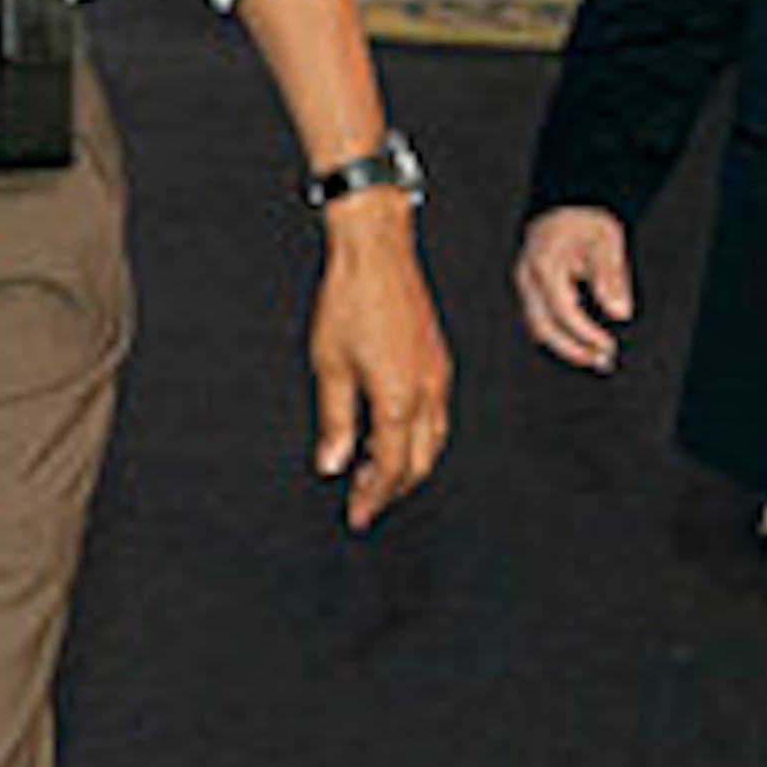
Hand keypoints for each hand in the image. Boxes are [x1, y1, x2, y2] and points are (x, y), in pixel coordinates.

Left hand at [309, 209, 450, 530]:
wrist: (376, 252)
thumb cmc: (351, 300)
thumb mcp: (329, 367)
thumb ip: (335, 421)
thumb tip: (333, 462)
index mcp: (400, 398)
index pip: (392, 468)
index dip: (374, 497)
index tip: (358, 515)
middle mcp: (428, 390)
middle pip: (420, 461)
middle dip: (394, 487)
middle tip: (366, 501)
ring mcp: (437, 373)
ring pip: (434, 438)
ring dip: (408, 463)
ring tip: (376, 472)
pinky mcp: (437, 359)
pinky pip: (435, 413)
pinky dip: (417, 435)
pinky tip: (393, 432)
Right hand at [512, 205, 634, 371]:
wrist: (565, 206)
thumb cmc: (586, 222)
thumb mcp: (607, 241)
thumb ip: (611, 277)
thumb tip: (620, 313)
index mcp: (545, 265)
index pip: (563, 312)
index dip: (586, 334)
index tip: (609, 346)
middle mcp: (527, 278)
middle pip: (543, 327)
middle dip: (572, 350)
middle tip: (601, 361)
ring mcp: (524, 284)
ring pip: (538, 326)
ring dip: (565, 345)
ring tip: (594, 356)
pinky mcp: (529, 290)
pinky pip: (540, 319)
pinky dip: (560, 333)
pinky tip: (581, 340)